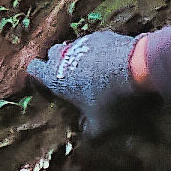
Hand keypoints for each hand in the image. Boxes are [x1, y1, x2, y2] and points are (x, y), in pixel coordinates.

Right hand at [24, 33, 143, 138]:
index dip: (39, 76)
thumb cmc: (111, 98)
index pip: (34, 69)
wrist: (136, 67)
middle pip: (52, 54)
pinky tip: (113, 64)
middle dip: (59, 63)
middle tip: (72, 78)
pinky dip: (100, 51)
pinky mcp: (103, 35)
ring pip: (74, 46)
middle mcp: (64, 56)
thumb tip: (87, 136)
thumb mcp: (101, 124)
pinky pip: (95, 42)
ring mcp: (83, 42)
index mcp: (55, 77)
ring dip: (80, 57)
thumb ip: (89, 131)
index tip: (49, 85)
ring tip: (96, 72)